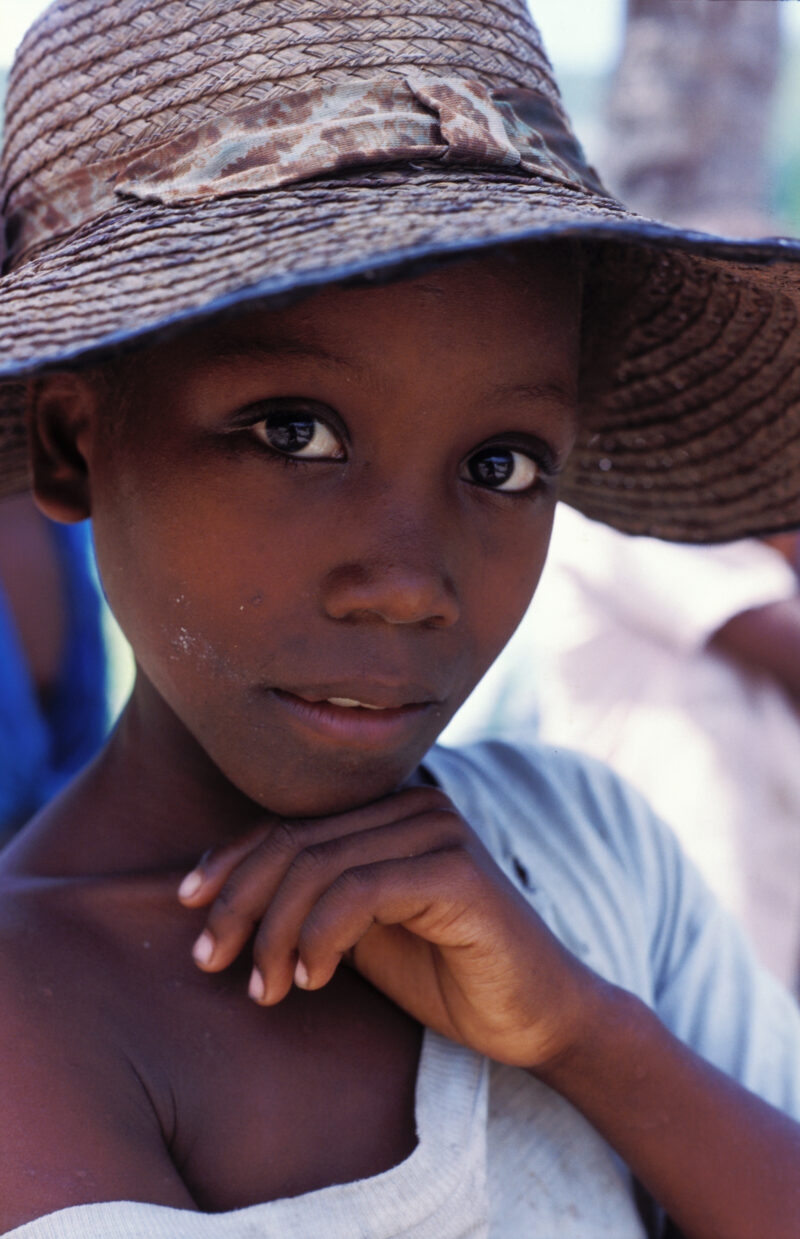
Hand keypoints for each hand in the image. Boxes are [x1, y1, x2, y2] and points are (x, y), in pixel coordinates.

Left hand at [178, 785, 602, 1068]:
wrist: (534, 1018)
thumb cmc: (443, 974)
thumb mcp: (356, 932)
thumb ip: (308, 898)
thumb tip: (218, 893)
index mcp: (389, 810)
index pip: (289, 823)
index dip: (230, 862)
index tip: (188, 908)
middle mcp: (414, 806)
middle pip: (294, 841)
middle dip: (238, 903)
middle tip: (211, 962)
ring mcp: (438, 832)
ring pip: (317, 866)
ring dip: (275, 933)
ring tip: (266, 989)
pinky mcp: (456, 871)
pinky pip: (358, 891)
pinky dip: (319, 937)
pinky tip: (313, 980)